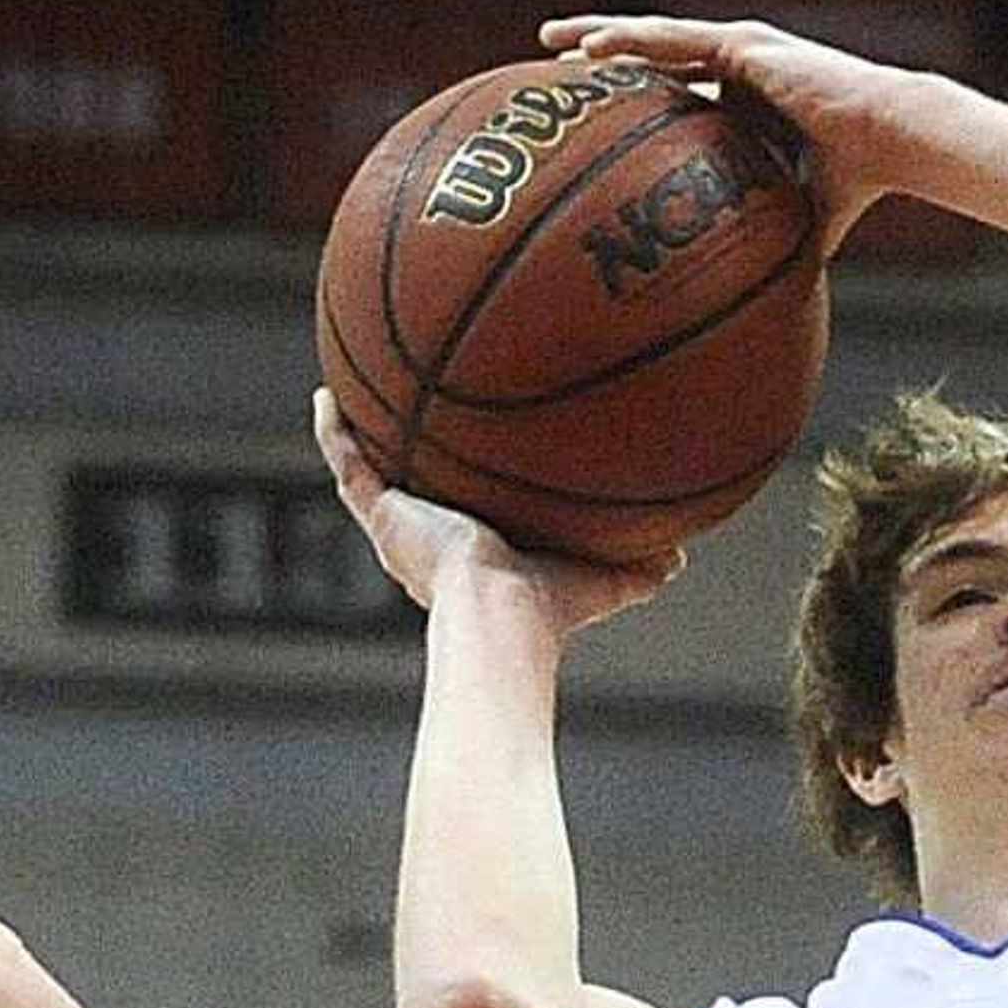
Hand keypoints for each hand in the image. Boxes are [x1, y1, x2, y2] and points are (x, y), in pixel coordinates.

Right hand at [313, 389, 675, 634]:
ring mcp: (399, 526)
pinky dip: (333, 430)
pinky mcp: (380, 514)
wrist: (502, 613)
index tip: (466, 459)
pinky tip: (326, 393)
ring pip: (371, 473)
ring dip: (361, 435)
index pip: (462, 515)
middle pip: (413, 491)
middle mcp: (428, 542)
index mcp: (471, 557)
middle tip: (409, 419)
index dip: (459, 491)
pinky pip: (345, 463)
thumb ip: (639, 567)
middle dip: (411, 459)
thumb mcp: (604, 579)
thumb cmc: (551, 610)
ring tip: (351, 393)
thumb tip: (681, 556)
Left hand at [539, 13, 924, 248]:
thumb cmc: (857, 185)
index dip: (631, 99)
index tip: (588, 115)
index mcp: (745, 103)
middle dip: (602, 61)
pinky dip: (630, 40)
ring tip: (550, 42)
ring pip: (653, 39)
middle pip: (652, 60)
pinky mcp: (743, 43)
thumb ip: (770, 251)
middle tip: (552, 71)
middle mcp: (737, 70)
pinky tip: (589, 47)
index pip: (675, 95)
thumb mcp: (799, 223)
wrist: (891, 141)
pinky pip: (674, 40)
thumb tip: (760, 316)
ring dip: (600, 38)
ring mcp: (738, 50)